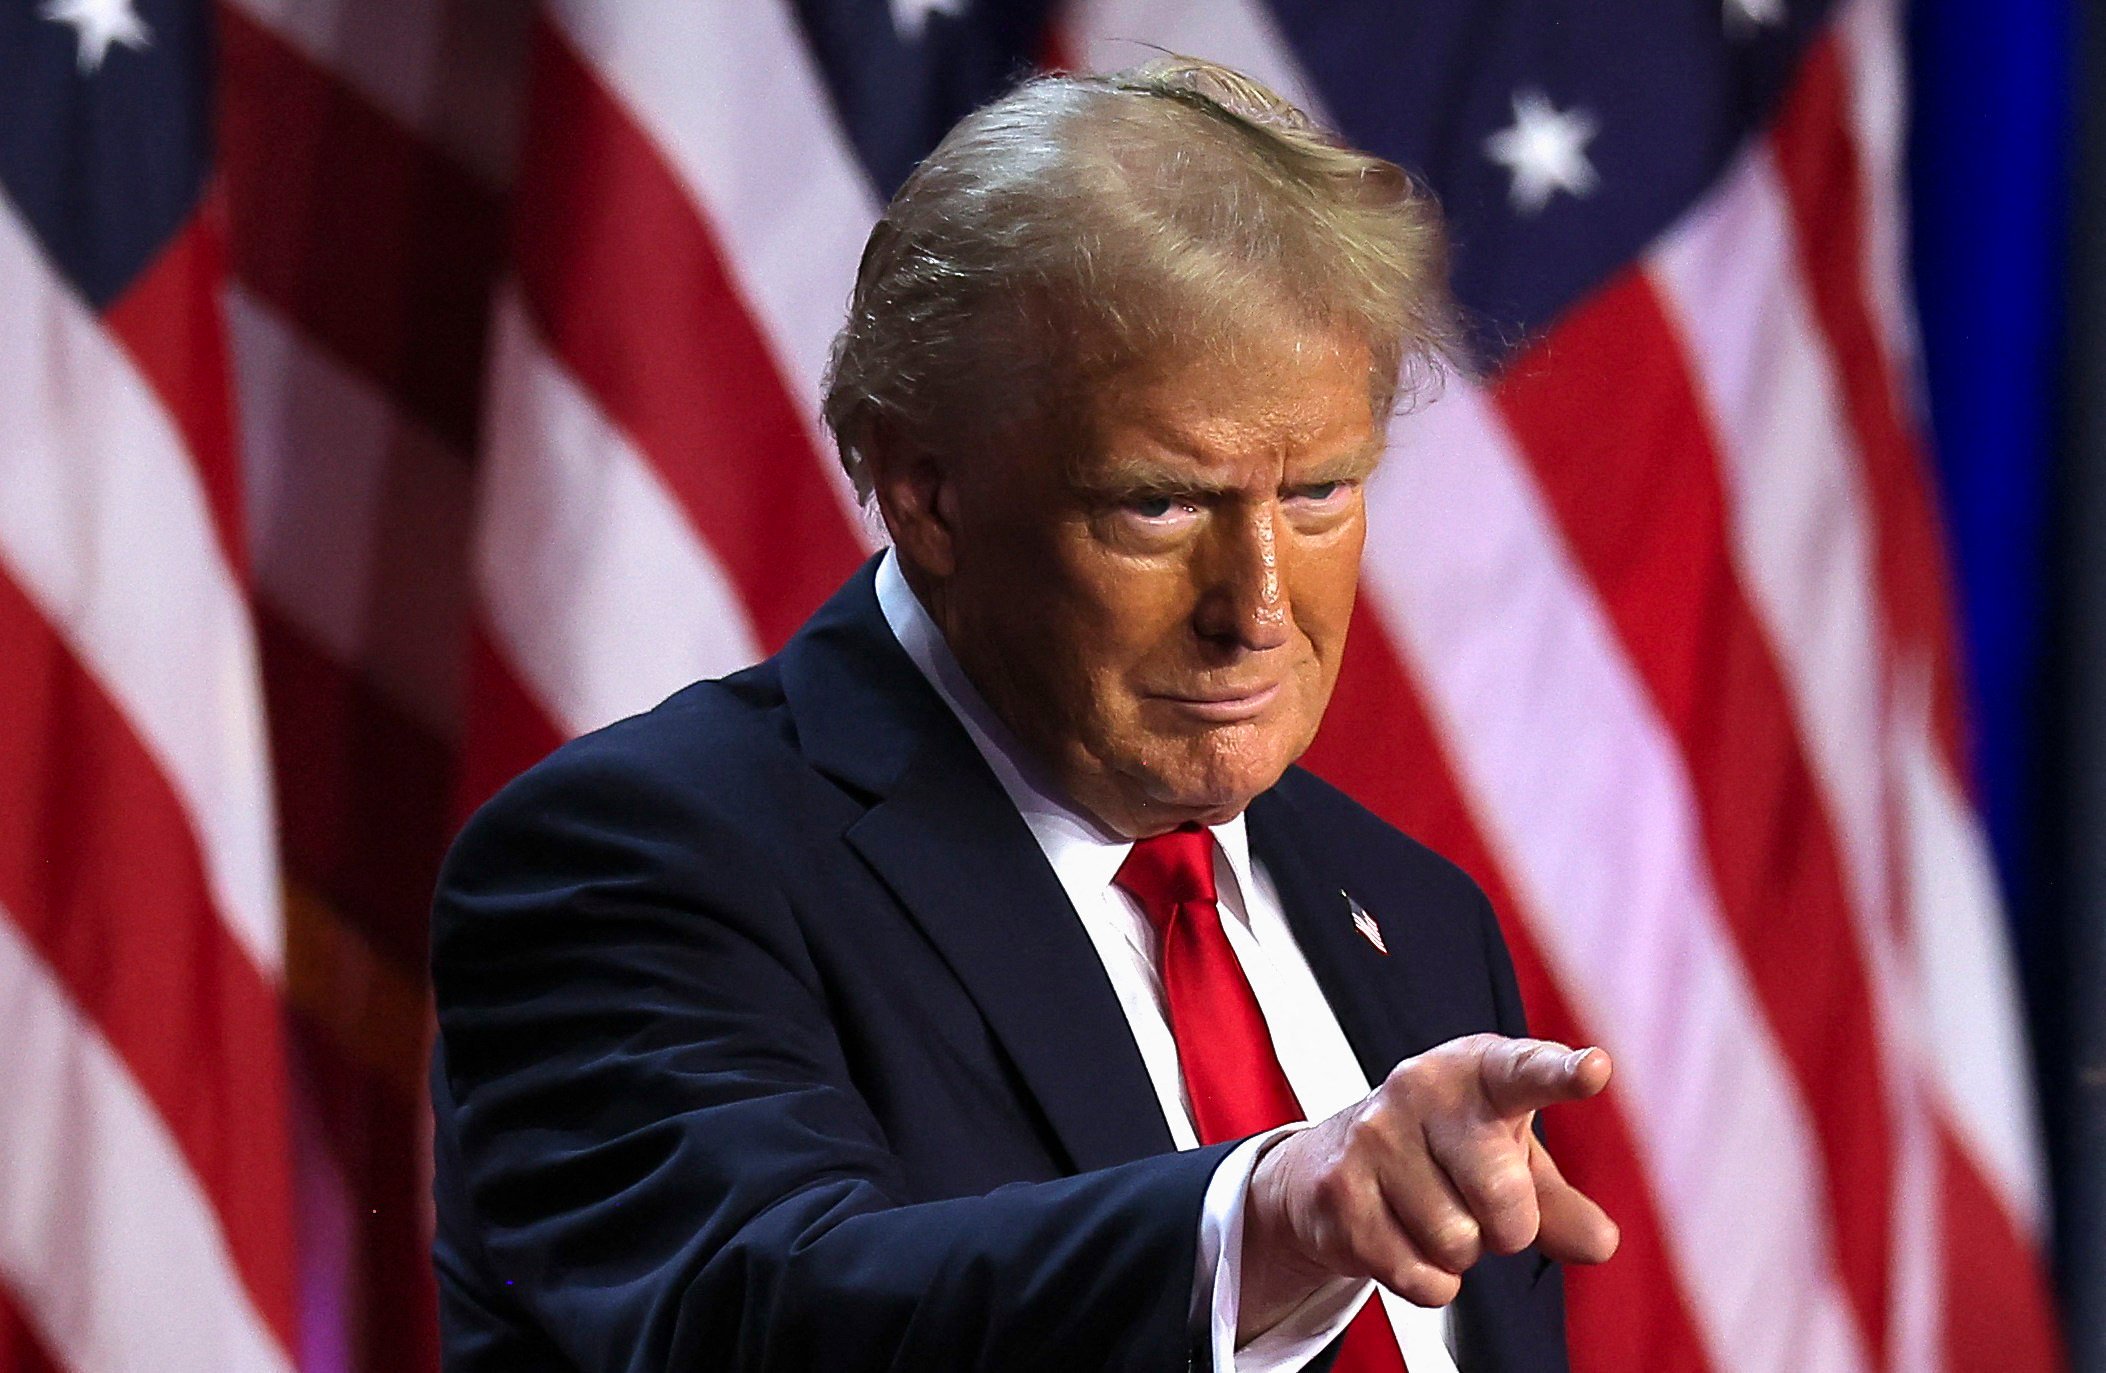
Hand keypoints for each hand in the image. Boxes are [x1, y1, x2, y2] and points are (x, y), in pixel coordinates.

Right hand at [1237, 1035, 1617, 1339]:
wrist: (1335, 1163)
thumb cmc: (1447, 1153)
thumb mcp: (1513, 1162)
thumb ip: (1561, 1204)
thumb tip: (1599, 1244)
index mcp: (1479, 1071)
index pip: (1526, 1071)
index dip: (1563, 1073)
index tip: (1596, 1070)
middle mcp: (1422, 1089)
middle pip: (1504, 1197)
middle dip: (1508, 1227)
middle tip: (1484, 1207)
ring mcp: (1374, 1137)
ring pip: (1457, 1244)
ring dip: (1459, 1252)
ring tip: (1433, 1212)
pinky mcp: (1340, 1192)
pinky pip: (1419, 1276)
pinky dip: (1429, 1280)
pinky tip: (1404, 1239)